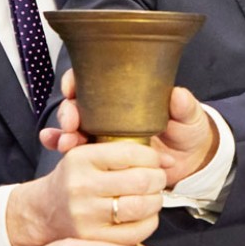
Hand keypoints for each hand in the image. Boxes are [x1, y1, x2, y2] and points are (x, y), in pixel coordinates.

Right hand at [5, 142, 165, 245]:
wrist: (45, 212)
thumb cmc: (73, 181)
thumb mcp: (87, 156)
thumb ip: (123, 152)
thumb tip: (168, 160)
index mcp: (81, 159)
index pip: (131, 152)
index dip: (152, 156)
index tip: (154, 161)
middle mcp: (82, 186)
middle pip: (142, 180)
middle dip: (158, 179)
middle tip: (157, 179)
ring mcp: (87, 215)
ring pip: (142, 207)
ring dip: (156, 201)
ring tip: (152, 197)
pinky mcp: (94, 239)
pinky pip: (137, 232)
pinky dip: (149, 223)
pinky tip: (144, 216)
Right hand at [42, 71, 217, 188]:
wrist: (188, 164)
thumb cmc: (186, 134)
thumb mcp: (188, 119)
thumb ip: (183, 107)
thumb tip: (177, 95)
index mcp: (122, 98)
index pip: (89, 81)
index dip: (75, 82)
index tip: (71, 89)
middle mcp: (107, 115)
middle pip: (76, 107)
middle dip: (68, 113)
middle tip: (70, 124)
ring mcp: (102, 138)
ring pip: (73, 131)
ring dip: (64, 135)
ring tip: (66, 143)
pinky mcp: (102, 162)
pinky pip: (78, 156)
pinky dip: (63, 150)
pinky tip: (55, 149)